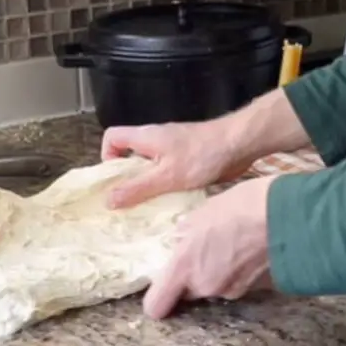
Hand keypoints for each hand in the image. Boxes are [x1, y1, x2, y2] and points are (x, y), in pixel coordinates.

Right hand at [103, 89, 312, 209]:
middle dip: (127, 178)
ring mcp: (172, 149)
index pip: (112, 137)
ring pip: (149, 166)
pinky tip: (172, 204)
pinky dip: (165, 186)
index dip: (106, 156)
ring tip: (149, 208)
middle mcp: (155, 140)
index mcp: (145, 137)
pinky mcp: (187, 158)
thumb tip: (108, 200)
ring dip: (147, 185)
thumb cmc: (202, 156)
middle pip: (129, 154)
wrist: (239, 144)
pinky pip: (167, 172)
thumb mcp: (166, 176)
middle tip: (129, 202)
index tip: (115, 179)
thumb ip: (137, 188)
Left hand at [143, 176, 276, 318]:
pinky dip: (239, 271)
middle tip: (204, 248)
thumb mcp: (205, 209)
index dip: (158, 297)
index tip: (164, 284)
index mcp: (185, 267)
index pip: (156, 305)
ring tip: (231, 242)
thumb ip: (187, 230)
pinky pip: (237, 283)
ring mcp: (232, 290)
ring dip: (218, 270)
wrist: (289, 217)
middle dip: (193, 274)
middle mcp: (205, 285)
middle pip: (188, 291)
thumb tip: (182, 236)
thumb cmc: (242, 206)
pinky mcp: (255, 290)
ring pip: (214, 285)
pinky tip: (248, 248)